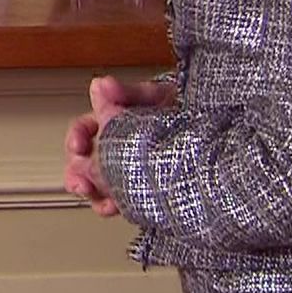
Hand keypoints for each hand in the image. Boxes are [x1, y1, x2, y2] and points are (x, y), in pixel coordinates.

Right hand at [64, 77, 176, 216]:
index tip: (77, 147)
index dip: (77, 137)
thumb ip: (127, 92)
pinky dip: (114, 205)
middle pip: (86, 162)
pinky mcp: (144, 187)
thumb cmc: (185, 107)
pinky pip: (122, 200)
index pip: (86, 128)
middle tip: (80, 183)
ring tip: (98, 199)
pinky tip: (115, 207)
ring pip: (100, 184)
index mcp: (115, 120)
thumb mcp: (155, 96)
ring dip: (94, 194)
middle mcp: (119, 146)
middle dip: (78, 174)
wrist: (214, 129)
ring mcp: (130, 168)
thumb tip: (101, 85)